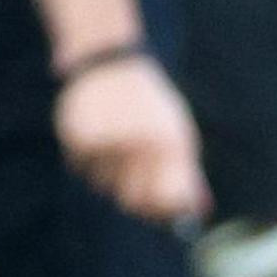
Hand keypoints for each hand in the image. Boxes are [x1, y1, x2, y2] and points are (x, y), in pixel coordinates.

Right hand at [58, 54, 208, 226]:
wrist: (112, 64)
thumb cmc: (150, 106)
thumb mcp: (176, 134)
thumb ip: (188, 175)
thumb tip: (198, 212)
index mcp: (169, 144)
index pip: (163, 201)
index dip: (159, 211)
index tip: (154, 209)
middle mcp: (140, 145)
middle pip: (129, 200)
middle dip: (129, 196)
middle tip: (127, 180)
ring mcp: (109, 140)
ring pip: (100, 184)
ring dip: (104, 172)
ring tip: (111, 142)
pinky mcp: (80, 135)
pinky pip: (79, 166)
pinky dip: (84, 157)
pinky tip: (93, 133)